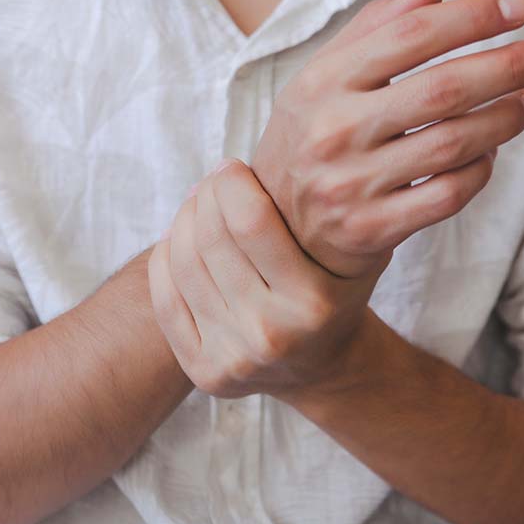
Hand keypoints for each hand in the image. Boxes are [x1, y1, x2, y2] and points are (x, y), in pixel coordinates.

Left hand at [148, 158, 377, 397]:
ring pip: (183, 262)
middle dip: (205, 195)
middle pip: (211, 238)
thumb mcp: (358, 250)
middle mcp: (271, 333)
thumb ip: (334, 206)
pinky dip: (165, 258)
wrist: (325, 365)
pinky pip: (166, 298)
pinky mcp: (205, 371)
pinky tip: (180, 240)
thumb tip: (280, 153)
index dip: (230, 182)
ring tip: (198, 205)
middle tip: (213, 183)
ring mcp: (234, 357)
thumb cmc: (338, 291)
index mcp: (312, 301)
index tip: (232, 168)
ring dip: (183, 220)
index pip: (249, 221)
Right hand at [252, 0, 523, 277]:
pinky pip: (448, 194)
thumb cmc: (311, 140)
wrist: (277, 231)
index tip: (519, 8)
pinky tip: (493, 151)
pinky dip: (481, 170)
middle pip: (443, 89)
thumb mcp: (322, 81)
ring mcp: (352, 183)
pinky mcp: (372, 228)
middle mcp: (334, 130)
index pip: (411, 35)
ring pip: (453, 143)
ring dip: (505, 118)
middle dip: (508, 65)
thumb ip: (373, 32)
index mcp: (322, 82)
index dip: (472, 18)